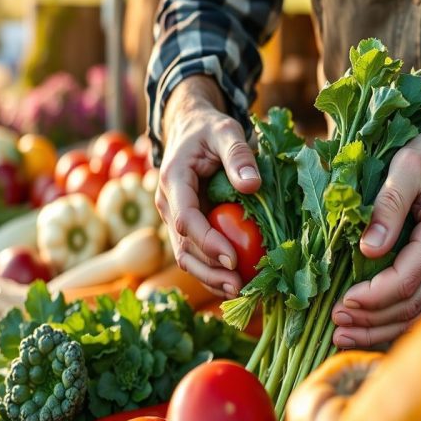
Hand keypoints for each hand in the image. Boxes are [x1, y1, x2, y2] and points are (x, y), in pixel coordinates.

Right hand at [155, 76, 260, 297]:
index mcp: (173, 181)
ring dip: (209, 277)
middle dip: (209, 270)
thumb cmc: (209, 128)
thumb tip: (252, 186)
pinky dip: (212, 270)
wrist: (189, 128)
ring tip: (238, 292)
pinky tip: (235, 282)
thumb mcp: (226, 130)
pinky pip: (195, 252)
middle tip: (238, 287)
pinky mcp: (186, 225)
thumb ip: (239, 154)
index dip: (207, 242)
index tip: (232, 259)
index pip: (186, 219)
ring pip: (186, 255)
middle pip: (182, 246)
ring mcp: (175, 217)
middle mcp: (168, 204)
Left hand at [331, 75, 420, 347]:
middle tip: (335, 327)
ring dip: (382, 330)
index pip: (402, 284)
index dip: (368, 300)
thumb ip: (388, 206)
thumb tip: (368, 249)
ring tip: (346, 336)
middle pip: (409, 308)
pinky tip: (375, 327)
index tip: (340, 303)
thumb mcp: (409, 165)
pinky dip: (400, 321)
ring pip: (420, 314)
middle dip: (369, 322)